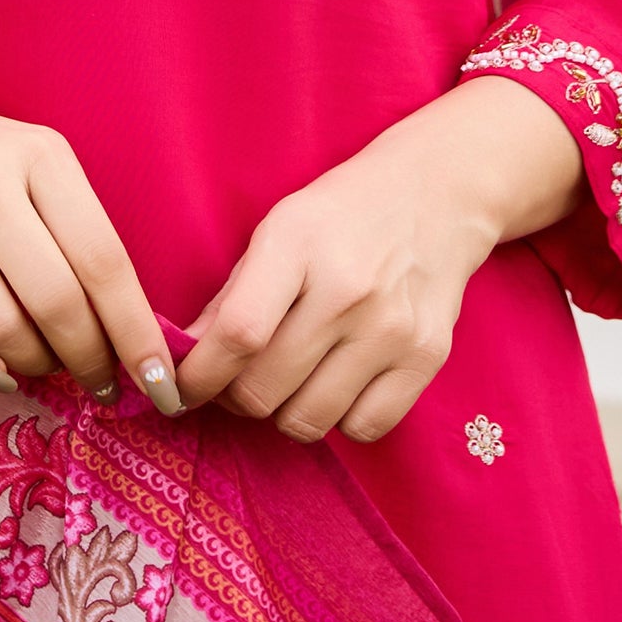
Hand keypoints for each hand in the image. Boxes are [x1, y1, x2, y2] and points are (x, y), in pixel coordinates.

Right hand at [0, 8, 177, 407]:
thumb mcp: (28, 161)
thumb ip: (75, 228)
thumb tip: (123, 328)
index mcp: (40, 156)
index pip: (106, 262)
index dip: (138, 334)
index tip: (161, 384)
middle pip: (58, 302)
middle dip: (89, 361)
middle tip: (99, 385)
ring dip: (32, 365)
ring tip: (42, 369)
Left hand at [172, 79, 581, 444]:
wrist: (437, 194)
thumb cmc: (342, 214)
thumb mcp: (278, 230)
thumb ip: (232, 295)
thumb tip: (187, 360)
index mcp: (297, 244)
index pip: (238, 333)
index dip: (200, 375)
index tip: (184, 388)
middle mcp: (347, 290)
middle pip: (265, 388)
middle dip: (235, 397)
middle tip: (237, 381)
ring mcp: (391, 327)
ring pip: (309, 419)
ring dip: (285, 412)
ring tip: (289, 381)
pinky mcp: (427, 357)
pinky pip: (365, 428)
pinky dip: (340, 420)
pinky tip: (335, 385)